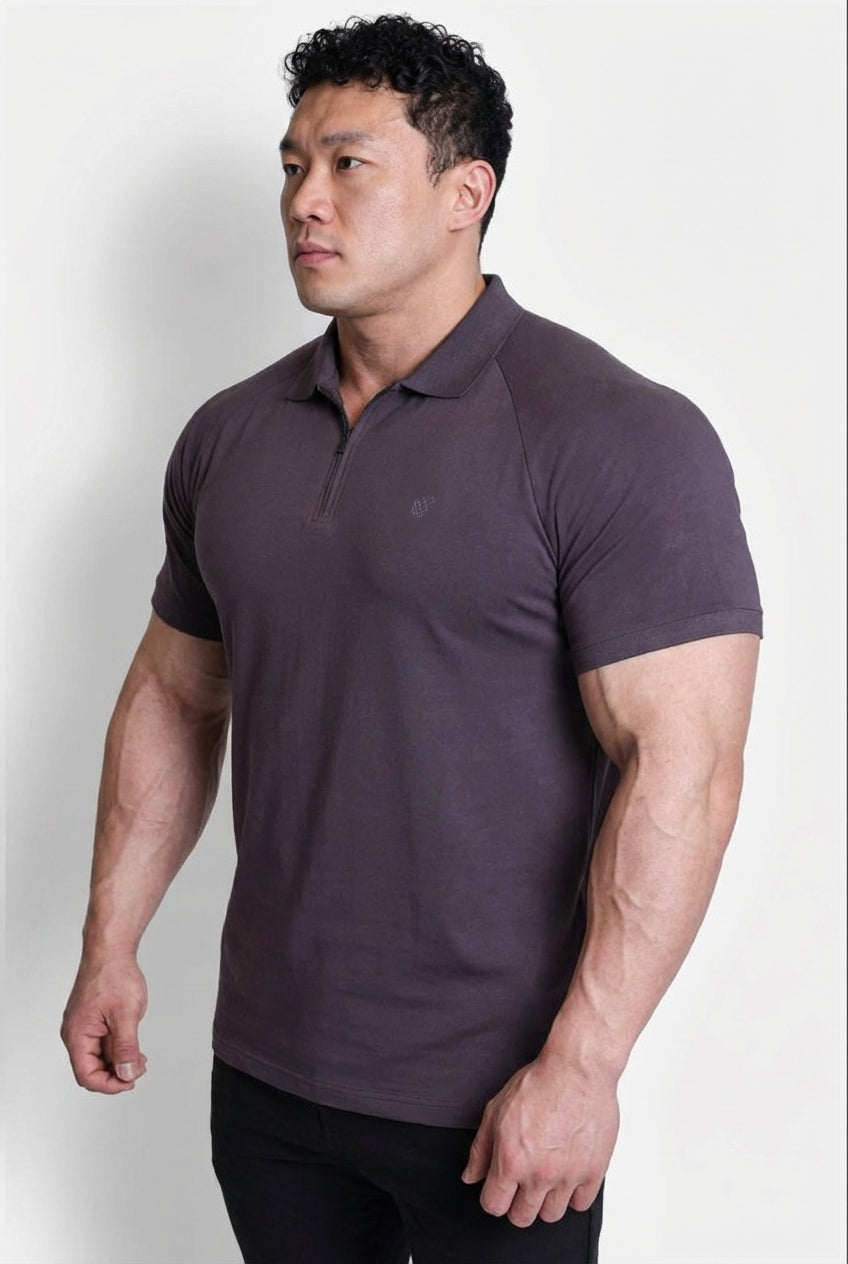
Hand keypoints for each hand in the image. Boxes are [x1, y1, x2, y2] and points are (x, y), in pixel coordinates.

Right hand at [61, 954, 148, 1093]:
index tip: (130, 1081)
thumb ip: (126, 1047)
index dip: (109, 1085)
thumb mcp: (126, 1015)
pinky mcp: (91, 1020)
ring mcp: (83, 1026)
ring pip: (98, 1057)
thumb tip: (127, 1074)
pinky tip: (133, 1046)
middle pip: (91, 1069)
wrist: (110, 949)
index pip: (87, 1076)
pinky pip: (101, 1043)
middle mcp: (76, 1033)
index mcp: (77, 1035)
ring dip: (119, 1061)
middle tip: (140, 1066)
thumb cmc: (113, 975)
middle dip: (117, 1073)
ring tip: (140, 1057)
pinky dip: (117, 1049)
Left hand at [461, 1054, 619, 1227]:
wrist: (577, 1070)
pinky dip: (573, 1193)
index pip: (494, 1206)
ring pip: (552, 1215)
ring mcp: (568, 1176)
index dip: (493, 1198)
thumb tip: (471, 1177)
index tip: (499, 1188)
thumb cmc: (537, 1084)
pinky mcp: (594, 1172)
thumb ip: (481, 1149)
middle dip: (517, 1203)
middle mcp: (539, 1175)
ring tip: (546, 1176)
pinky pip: (581, 1204)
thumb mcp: (496, 1110)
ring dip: (546, 1200)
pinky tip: (567, 1172)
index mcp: (511, 1161)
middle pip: (522, 1217)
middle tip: (522, 1183)